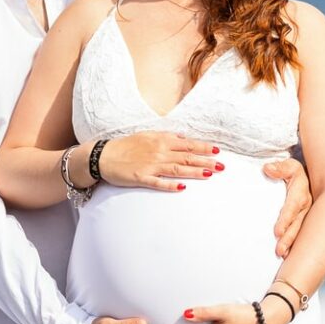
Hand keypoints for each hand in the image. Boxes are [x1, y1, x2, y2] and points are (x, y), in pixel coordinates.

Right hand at [98, 132, 223, 191]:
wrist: (102, 156)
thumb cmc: (125, 146)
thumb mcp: (146, 136)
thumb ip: (166, 137)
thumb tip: (183, 138)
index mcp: (160, 141)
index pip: (187, 144)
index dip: (203, 147)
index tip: (217, 151)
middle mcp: (158, 152)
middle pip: (187, 157)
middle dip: (206, 161)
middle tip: (222, 166)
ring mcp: (150, 166)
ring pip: (177, 169)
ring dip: (195, 171)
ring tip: (210, 174)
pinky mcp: (141, 178)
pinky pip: (159, 183)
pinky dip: (171, 185)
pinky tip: (183, 188)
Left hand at [263, 157, 311, 256]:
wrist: (309, 178)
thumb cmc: (294, 173)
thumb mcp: (289, 166)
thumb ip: (279, 168)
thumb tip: (267, 169)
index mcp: (301, 194)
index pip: (292, 207)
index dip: (285, 220)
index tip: (277, 232)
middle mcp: (306, 207)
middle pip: (297, 225)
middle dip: (289, 238)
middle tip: (279, 251)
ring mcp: (306, 216)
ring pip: (300, 232)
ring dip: (292, 244)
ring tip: (283, 255)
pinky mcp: (305, 222)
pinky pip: (301, 235)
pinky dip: (296, 246)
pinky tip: (288, 255)